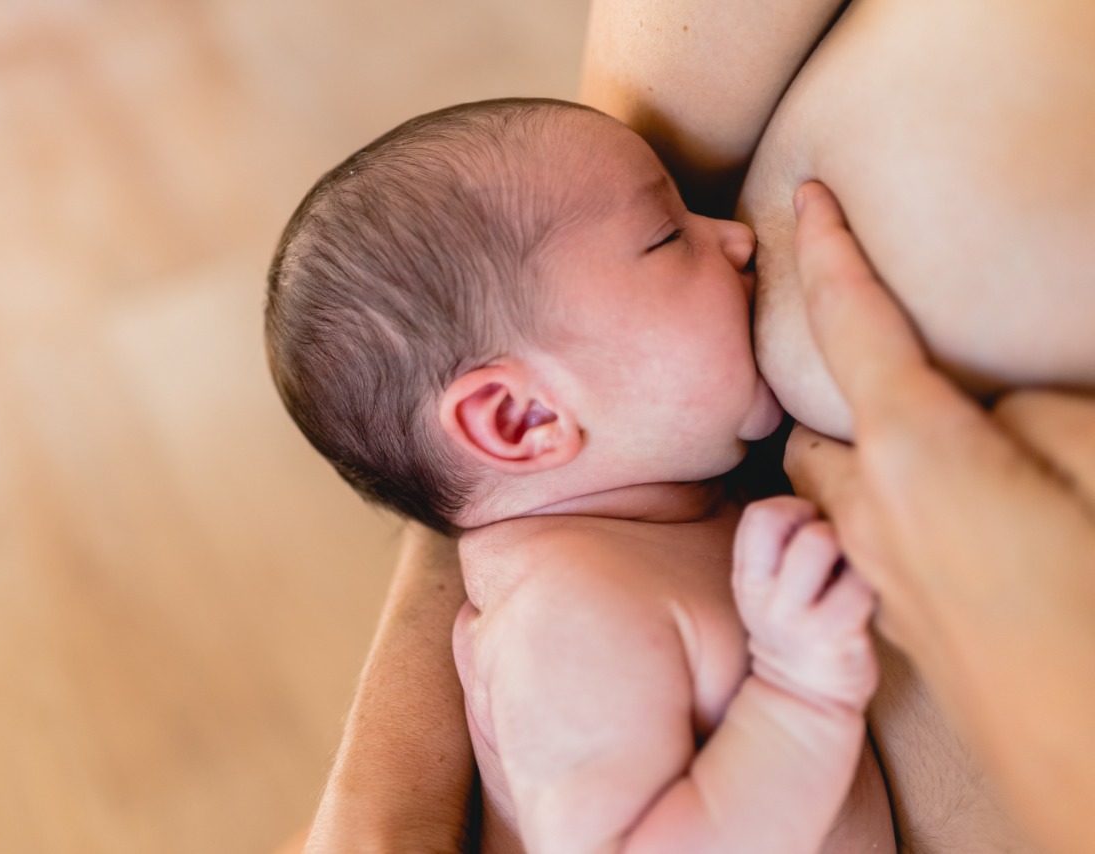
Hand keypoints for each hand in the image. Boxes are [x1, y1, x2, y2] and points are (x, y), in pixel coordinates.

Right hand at [733, 496, 877, 711]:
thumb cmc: (802, 624)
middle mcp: (764, 596)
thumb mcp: (772, 586)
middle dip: (824, 523)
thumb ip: (783, 543)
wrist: (806, 695)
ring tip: (853, 571)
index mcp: (748, 576)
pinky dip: (871, 582)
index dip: (793, 509)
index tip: (810, 531)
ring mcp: (796, 618)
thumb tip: (829, 490)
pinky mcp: (833, 635)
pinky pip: (861, 582)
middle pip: (790, 518)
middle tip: (836, 550)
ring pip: (824, 541)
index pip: (760, 515)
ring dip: (850, 548)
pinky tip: (868, 599)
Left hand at [782, 179, 1094, 853]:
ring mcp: (880, 577)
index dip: (828, 250)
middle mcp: (870, 513)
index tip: (805, 195)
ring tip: (913, 433)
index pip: (850, 322)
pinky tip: (947, 512)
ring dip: (851, 450)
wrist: (1091, 769)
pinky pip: (866, 542)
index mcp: (915, 455)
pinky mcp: (904, 624)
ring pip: (833, 487)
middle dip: (818, 378)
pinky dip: (881, 506)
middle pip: (814, 421)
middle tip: (861, 346)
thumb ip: (1036, 414)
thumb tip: (992, 410)